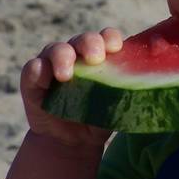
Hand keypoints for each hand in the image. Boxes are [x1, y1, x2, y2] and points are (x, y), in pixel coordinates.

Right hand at [20, 28, 123, 147]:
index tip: (116, 47)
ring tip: (66, 75)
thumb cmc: (100, 117)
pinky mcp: (33, 80)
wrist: (72, 141)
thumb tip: (146, 94)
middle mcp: (77, 54)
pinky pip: (32, 68)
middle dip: (90, 43)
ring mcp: (53, 64)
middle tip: (95, 58)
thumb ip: (127, 96)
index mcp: (101, 55)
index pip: (107, 37)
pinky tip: (43, 77)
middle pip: (83, 39)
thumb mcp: (116, 107)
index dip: (111, 38)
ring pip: (57, 49)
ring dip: (62, 57)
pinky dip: (38, 70)